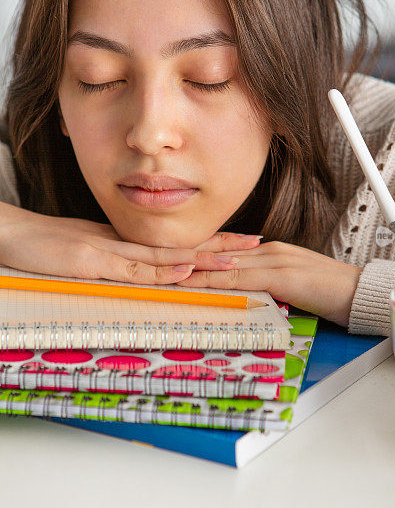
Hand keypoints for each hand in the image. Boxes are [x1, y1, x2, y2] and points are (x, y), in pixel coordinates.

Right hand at [0, 202, 261, 284]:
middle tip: (256, 244)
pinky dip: (161, 269)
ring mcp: (110, 252)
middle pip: (181, 246)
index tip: (239, 245)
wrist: (11, 235)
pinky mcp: (92, 262)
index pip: (175, 245)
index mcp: (126, 245)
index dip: (209, 244)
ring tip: (237, 258)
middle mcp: (125, 245)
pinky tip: (185, 268)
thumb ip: (116, 263)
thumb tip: (145, 273)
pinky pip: (133, 268)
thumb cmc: (45, 247)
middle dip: (221, 246)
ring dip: (203, 257)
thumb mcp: (87, 257)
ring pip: (166, 256)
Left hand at [176, 240, 362, 327]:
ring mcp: (274, 260)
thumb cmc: (333, 294)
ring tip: (160, 270)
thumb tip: (248, 296)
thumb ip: (271, 286)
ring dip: (190, 266)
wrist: (363, 293)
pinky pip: (239, 278)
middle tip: (151, 259)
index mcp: (271, 252)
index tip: (168, 259)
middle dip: (184, 256)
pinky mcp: (280, 275)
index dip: (195, 254)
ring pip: (222, 263)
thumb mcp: (294, 288)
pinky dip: (213, 280)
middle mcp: (268, 250)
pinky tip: (194, 283)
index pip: (225, 251)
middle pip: (216, 251)